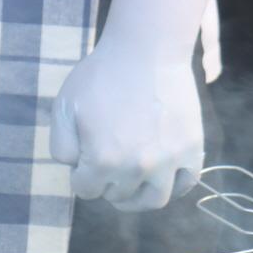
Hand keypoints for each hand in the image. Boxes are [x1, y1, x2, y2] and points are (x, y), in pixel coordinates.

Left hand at [51, 0, 212, 211]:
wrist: (146, 52)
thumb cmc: (101, 76)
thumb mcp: (64, 107)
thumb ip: (61, 146)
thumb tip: (75, 167)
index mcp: (102, 161)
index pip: (86, 191)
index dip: (81, 176)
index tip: (85, 159)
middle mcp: (137, 168)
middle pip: (118, 196)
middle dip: (108, 183)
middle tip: (108, 164)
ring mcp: (169, 161)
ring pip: (155, 200)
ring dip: (140, 198)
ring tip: (134, 185)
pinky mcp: (191, 150)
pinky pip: (188, 182)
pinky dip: (176, 185)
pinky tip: (163, 175)